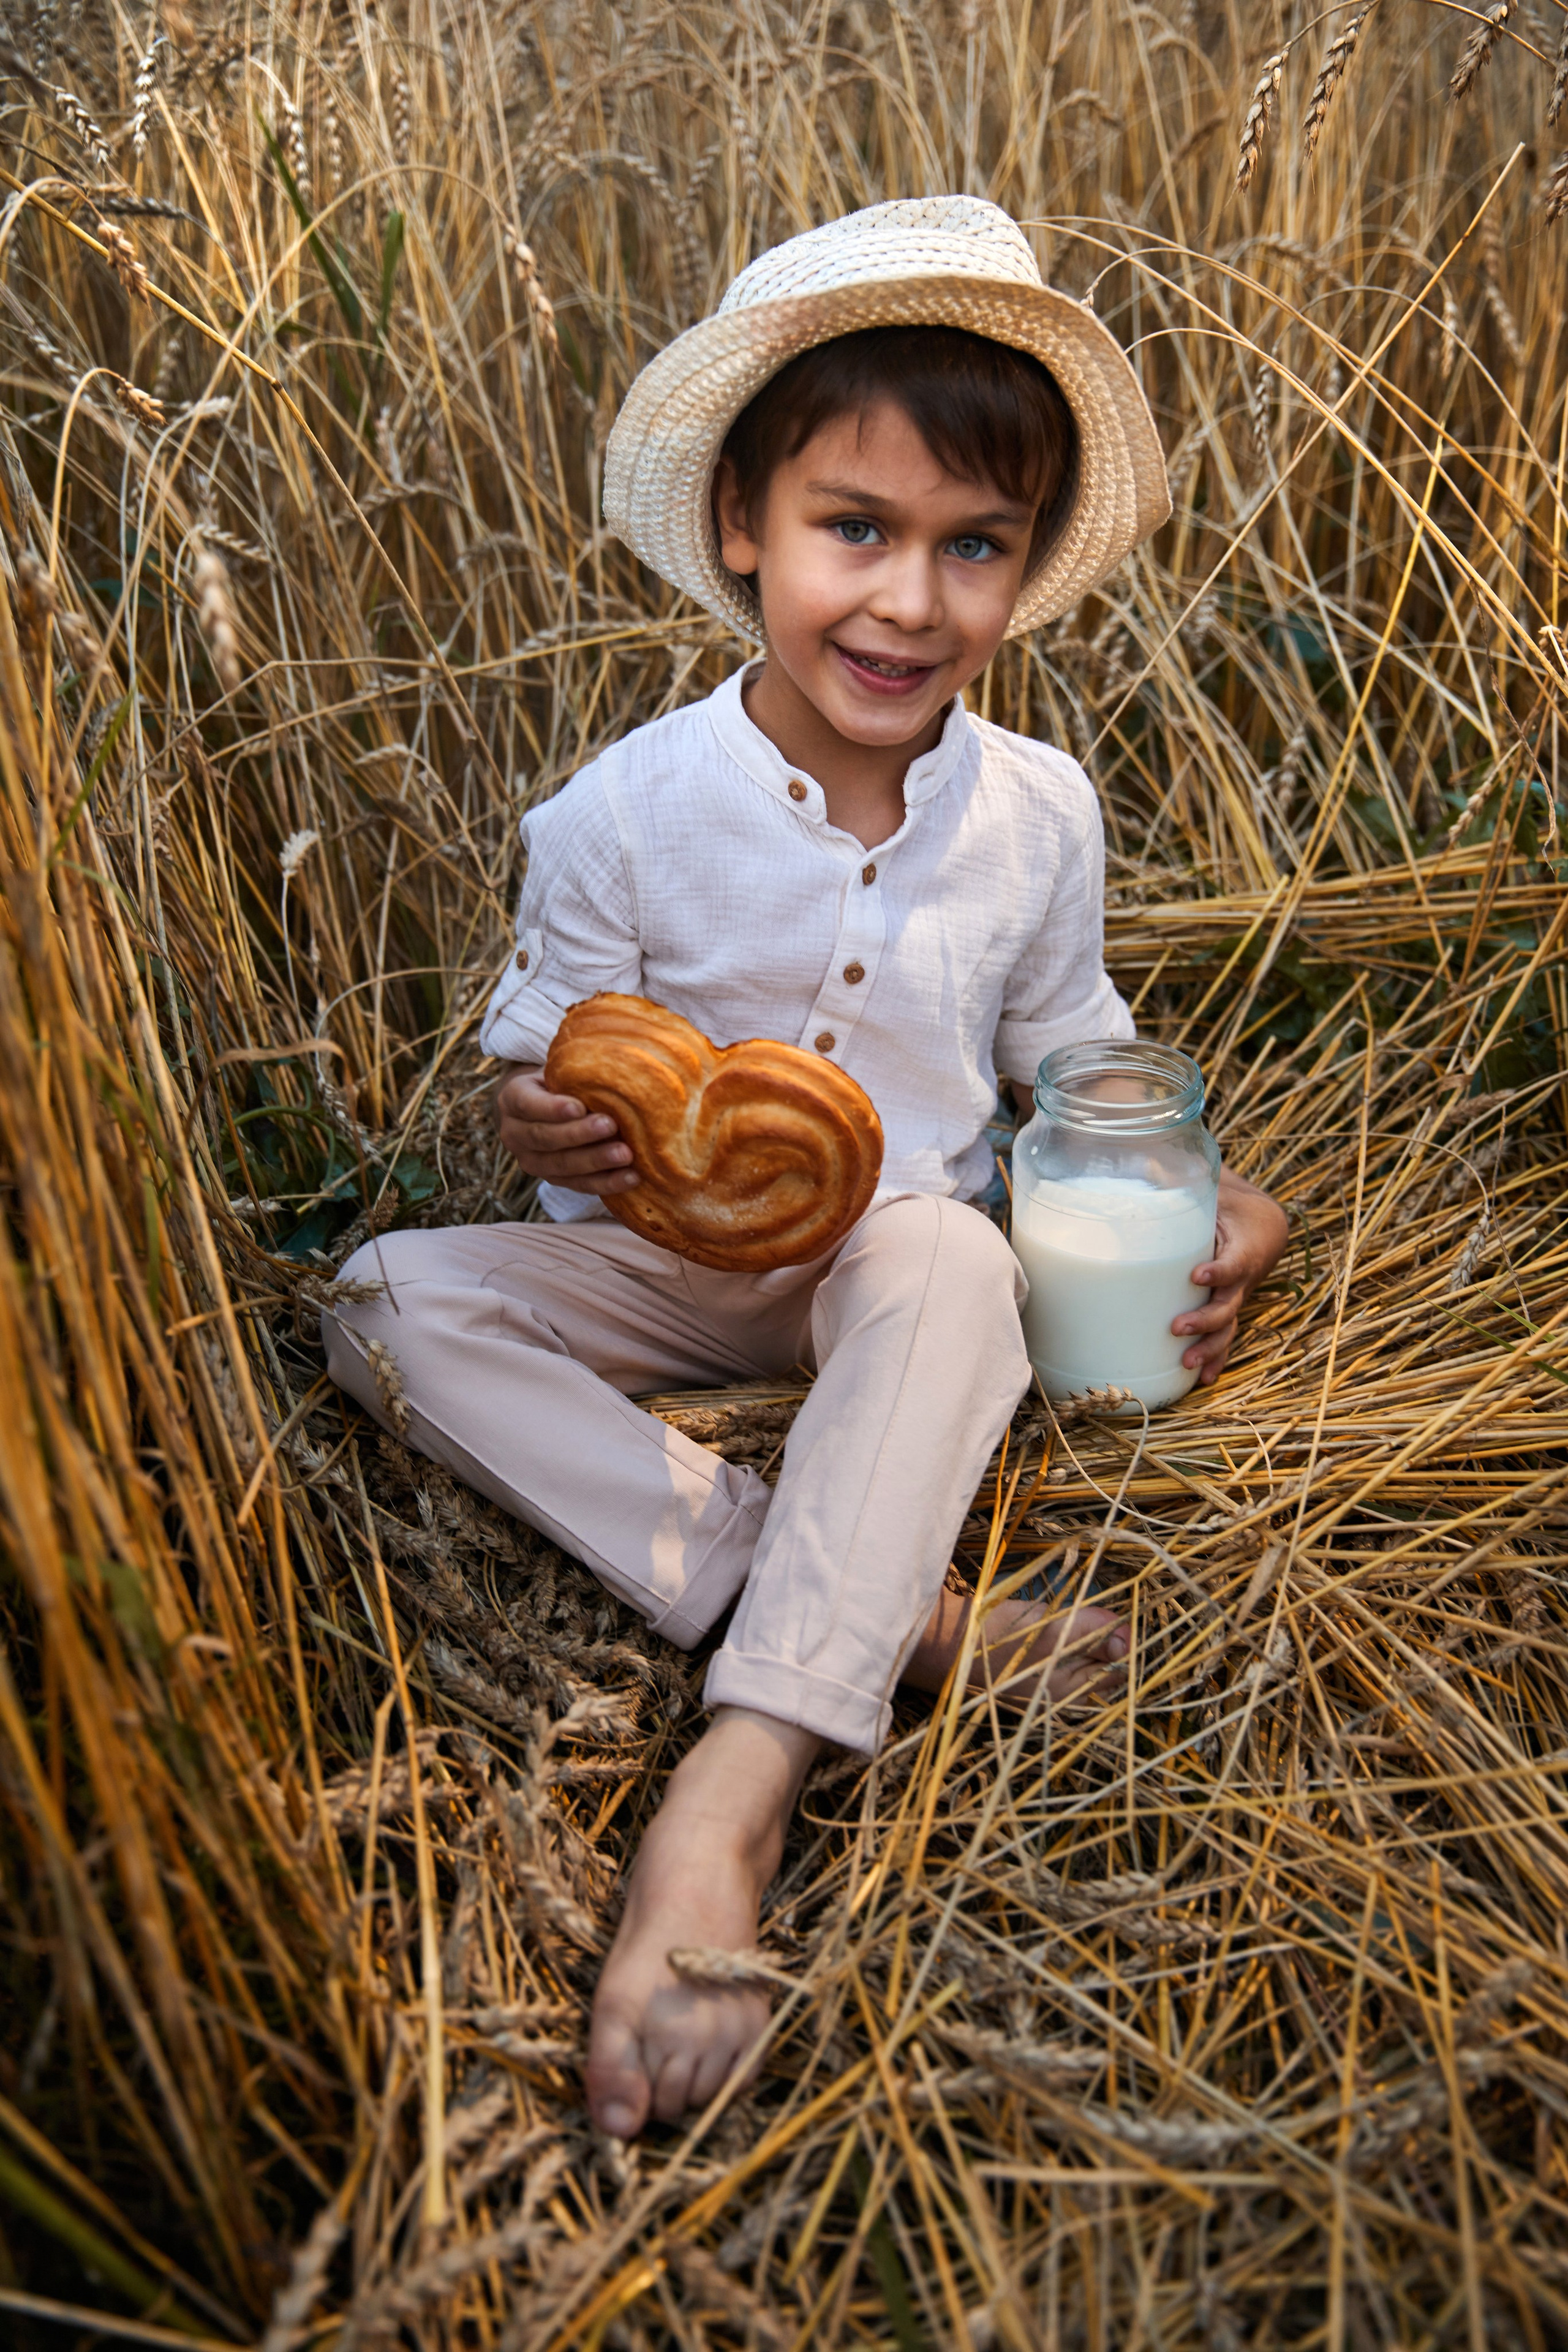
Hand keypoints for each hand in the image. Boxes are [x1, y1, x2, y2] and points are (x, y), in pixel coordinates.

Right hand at [494, 1064, 639, 1196]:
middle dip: (579, 1134)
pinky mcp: (552, 1179)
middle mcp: (514, 1134)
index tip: (579, 1107)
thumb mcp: (557, 1072)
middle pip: (545, 1138)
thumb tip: (615, 1069)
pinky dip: (606, 1183)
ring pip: (561, 1165)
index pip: (528, 1104)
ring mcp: (531, 1161)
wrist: (543, 1109)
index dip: (553, 1109)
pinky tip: (630, 1177)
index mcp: (513, 1099)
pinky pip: (578, 1185)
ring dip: (595, 1161)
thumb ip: (573, 1074)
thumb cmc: (558, 1083)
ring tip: (625, 1155)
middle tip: (611, 1126)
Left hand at [1172, 1165, 1287, 1385]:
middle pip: (1229, 1304)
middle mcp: (1242, 1277)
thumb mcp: (1211, 1186)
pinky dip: (1214, 1358)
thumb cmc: (1229, 1202)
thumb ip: (1179, 1176)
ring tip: (1186, 1364)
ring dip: (1209, 1348)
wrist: (1264, 1223)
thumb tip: (1142, 1155)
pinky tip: (1200, 1379)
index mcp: (1243, 1246)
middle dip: (1205, 1319)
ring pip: (1227, 1328)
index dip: (1219, 1270)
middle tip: (1177, 1327)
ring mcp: (1236, 1297)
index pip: (1234, 1262)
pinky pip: (1223, 1338)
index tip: (1197, 1273)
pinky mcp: (1227, 1309)